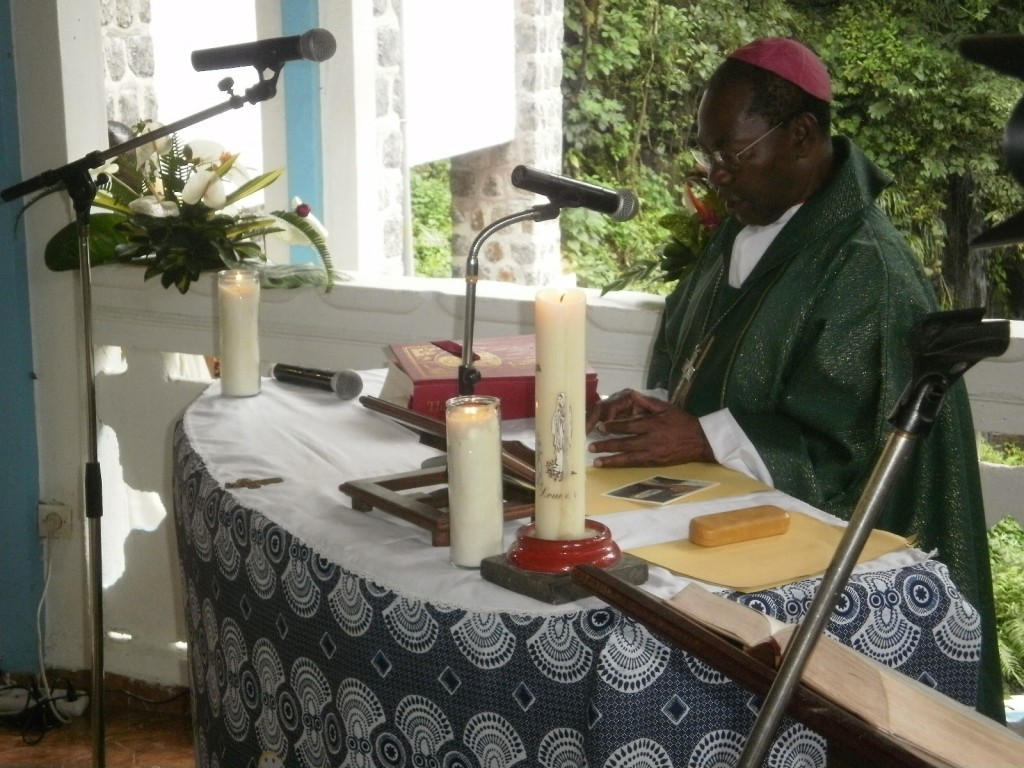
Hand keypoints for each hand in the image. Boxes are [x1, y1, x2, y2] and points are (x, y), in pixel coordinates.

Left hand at [586, 389, 713, 467]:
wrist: (699, 441)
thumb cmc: (681, 422)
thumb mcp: (666, 407)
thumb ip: (648, 403)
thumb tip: (632, 395)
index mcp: (653, 423)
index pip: (629, 425)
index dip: (613, 427)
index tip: (601, 427)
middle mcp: (651, 439)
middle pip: (625, 443)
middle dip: (607, 445)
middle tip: (591, 446)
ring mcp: (653, 452)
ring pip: (628, 457)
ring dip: (611, 459)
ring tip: (596, 462)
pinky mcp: (655, 462)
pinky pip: (636, 464)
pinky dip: (622, 465)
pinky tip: (612, 466)